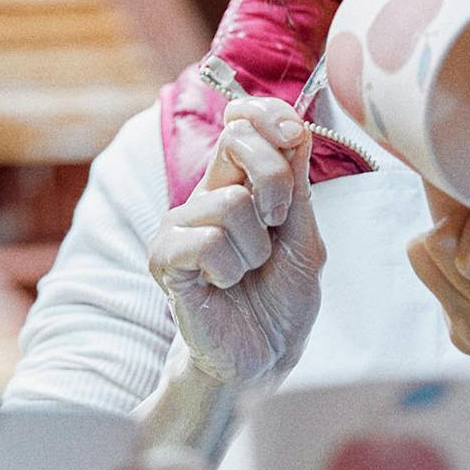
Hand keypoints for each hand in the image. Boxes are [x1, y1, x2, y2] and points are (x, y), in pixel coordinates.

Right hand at [147, 97, 324, 387]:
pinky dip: (230, 269)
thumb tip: (297, 127)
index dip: (268, 113)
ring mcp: (180, 223)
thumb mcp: (304, 237)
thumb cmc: (282, 299)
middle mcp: (205, 193)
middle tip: (276, 223)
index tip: (294, 134)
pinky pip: (206, 241)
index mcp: (239, 181)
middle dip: (275, 180)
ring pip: (230, 203)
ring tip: (247, 272)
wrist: (263, 356)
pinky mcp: (164, 257)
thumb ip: (298, 186)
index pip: (242, 119)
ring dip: (255, 248)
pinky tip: (223, 286)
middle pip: (236, 140)